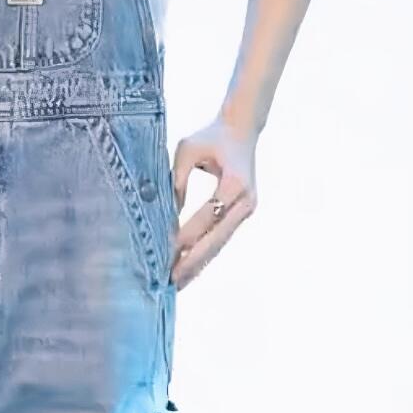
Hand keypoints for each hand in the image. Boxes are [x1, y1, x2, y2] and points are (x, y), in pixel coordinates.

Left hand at [170, 117, 257, 288]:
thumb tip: (164, 214)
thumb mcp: (187, 149)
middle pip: (217, 237)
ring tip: (176, 283)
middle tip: (170, 279)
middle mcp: (246, 200)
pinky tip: (188, 269)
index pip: (207, 215)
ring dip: (198, 263)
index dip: (186, 234)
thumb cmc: (211, 136)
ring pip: (220, 243)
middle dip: (192, 260)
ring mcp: (248, 209)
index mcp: (235, 182)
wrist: (242, 130)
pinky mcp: (243, 214)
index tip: (165, 252)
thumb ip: (176, 180)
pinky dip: (204, 253)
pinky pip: (221, 238)